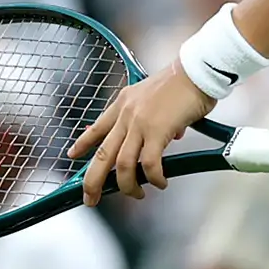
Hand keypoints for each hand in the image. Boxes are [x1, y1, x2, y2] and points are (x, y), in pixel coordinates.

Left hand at [72, 61, 217, 204]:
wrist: (196, 70)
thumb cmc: (183, 82)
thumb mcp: (156, 97)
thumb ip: (155, 118)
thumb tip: (169, 137)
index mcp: (122, 104)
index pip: (96, 127)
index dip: (82, 144)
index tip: (72, 155)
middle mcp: (126, 115)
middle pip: (102, 154)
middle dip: (93, 181)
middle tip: (90, 198)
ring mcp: (139, 124)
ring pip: (122, 165)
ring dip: (128, 185)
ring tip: (136, 193)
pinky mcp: (157, 131)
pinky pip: (150, 164)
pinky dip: (154, 178)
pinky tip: (161, 183)